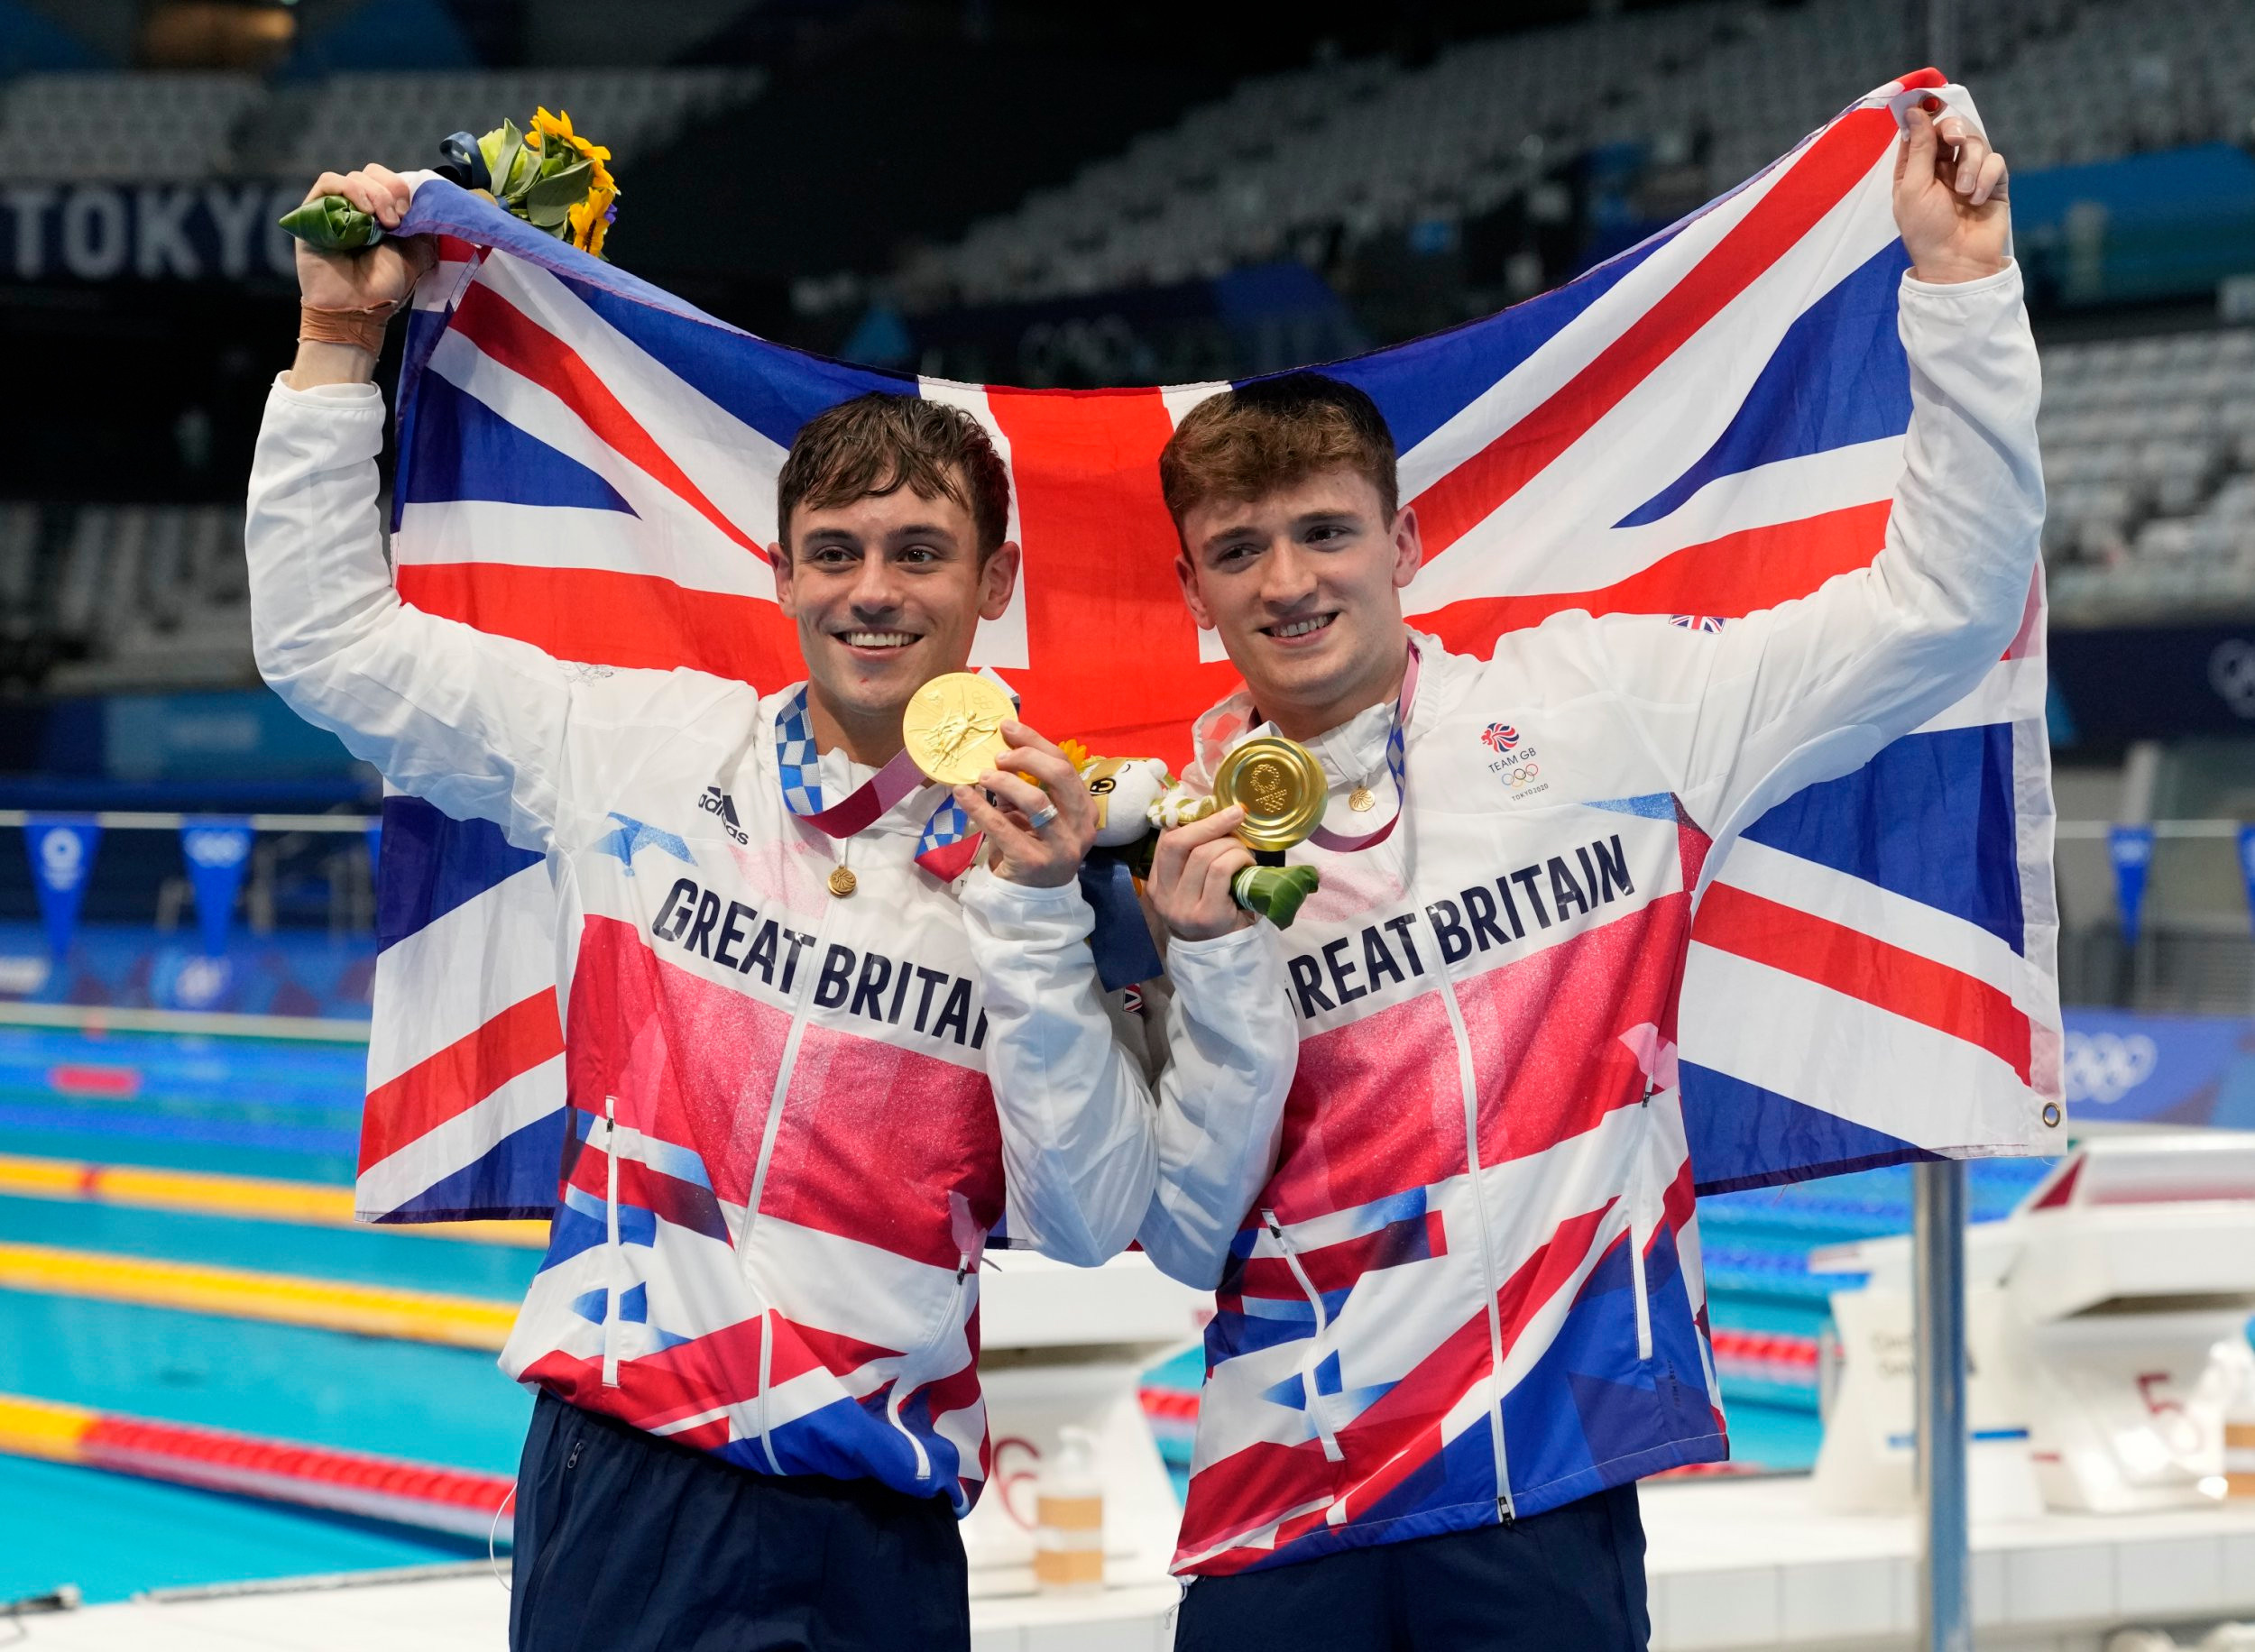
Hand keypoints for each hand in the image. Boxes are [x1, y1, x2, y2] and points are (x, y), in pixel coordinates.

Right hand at [295, 165, 434, 312]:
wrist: (355, 308)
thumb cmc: (383, 286)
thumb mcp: (416, 253)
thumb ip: (425, 227)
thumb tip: (434, 204)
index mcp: (382, 214)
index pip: (392, 181)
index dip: (404, 189)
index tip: (412, 214)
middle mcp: (358, 208)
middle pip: (373, 173)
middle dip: (391, 191)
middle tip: (397, 220)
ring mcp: (334, 208)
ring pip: (356, 177)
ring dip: (375, 194)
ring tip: (383, 222)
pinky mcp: (312, 212)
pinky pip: (329, 182)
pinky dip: (351, 190)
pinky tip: (364, 213)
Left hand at [955, 721, 1096, 889]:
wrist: (1032, 900)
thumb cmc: (1035, 849)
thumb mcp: (1040, 817)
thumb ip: (1031, 787)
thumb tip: (1002, 748)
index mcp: (1086, 811)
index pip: (1066, 766)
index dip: (1036, 743)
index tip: (1008, 728)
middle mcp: (1081, 828)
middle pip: (1059, 776)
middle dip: (1026, 757)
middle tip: (998, 755)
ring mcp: (1061, 847)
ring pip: (1036, 801)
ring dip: (1005, 782)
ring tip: (983, 776)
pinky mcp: (1034, 863)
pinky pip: (1003, 828)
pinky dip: (979, 807)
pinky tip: (962, 794)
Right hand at [1147, 806, 1253, 941]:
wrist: (1224, 958)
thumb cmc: (1214, 914)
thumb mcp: (1195, 887)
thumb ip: (1193, 858)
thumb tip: (1209, 813)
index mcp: (1158, 885)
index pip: (1165, 841)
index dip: (1190, 821)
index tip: (1214, 810)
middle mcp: (1164, 896)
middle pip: (1178, 843)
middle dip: (1210, 823)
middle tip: (1236, 815)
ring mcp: (1183, 907)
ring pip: (1205, 855)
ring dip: (1231, 845)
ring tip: (1244, 853)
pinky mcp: (1207, 914)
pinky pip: (1222, 870)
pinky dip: (1238, 859)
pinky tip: (1247, 865)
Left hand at [1893, 103, 2008, 284]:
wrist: (1957, 263)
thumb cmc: (1926, 230)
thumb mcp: (1914, 188)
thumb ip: (1919, 148)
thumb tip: (1913, 111)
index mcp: (1915, 169)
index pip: (1921, 130)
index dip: (1924, 114)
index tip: (1927, 100)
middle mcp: (1941, 167)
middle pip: (1952, 129)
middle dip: (1955, 131)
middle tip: (1955, 140)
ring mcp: (1969, 173)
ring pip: (1976, 142)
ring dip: (1971, 164)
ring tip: (1963, 192)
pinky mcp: (1993, 182)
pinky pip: (1996, 161)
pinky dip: (1986, 177)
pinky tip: (1976, 198)